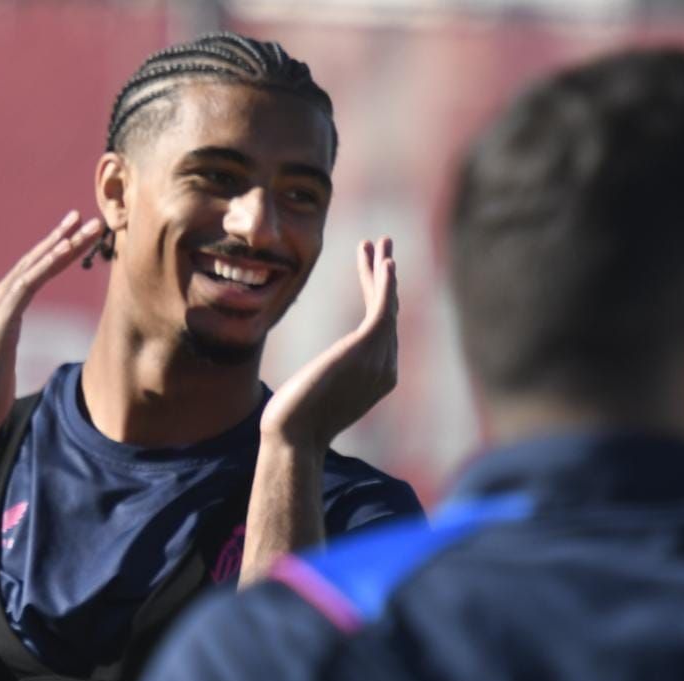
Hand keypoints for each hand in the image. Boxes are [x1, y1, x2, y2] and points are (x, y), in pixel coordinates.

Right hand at [0, 210, 102, 444]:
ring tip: (86, 229)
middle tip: (85, 218)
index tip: (73, 237)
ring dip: (61, 247)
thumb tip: (9, 352)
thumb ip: (5, 348)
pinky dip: (45, 266)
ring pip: (31, 269)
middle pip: (30, 264)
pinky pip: (25, 288)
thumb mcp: (0, 366)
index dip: (50, 254)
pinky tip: (64, 251)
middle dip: (59, 239)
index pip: (25, 276)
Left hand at [260, 237, 398, 452]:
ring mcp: (380, 360)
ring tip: (380, 242)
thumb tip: (316, 379)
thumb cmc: (295, 424)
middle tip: (382, 249)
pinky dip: (385, 283)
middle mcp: (386, 370)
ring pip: (386, 306)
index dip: (376, 298)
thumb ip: (329, 382)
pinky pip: (382, 308)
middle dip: (385, 280)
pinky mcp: (366, 347)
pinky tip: (385, 262)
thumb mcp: (318, 398)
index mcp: (378, 381)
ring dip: (383, 272)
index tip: (369, 272)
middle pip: (388, 315)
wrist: (295, 435)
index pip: (380, 332)